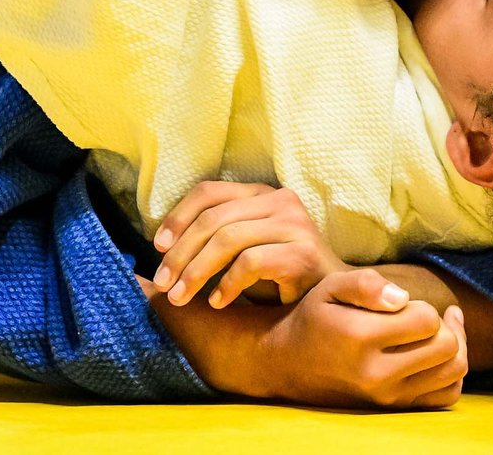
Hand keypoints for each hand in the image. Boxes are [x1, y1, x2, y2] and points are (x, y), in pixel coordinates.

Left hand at [152, 181, 345, 307]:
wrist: (334, 297)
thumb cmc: (281, 274)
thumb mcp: (245, 248)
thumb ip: (215, 239)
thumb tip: (163, 249)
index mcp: (262, 193)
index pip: (209, 191)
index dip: (178, 217)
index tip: (158, 247)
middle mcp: (281, 201)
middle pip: (214, 219)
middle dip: (180, 253)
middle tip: (163, 284)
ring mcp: (295, 225)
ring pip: (228, 239)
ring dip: (196, 272)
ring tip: (181, 297)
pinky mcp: (303, 253)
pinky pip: (251, 262)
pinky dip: (227, 284)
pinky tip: (217, 302)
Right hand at [262, 269, 468, 408]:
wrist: (288, 364)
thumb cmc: (315, 317)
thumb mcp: (330, 287)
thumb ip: (366, 284)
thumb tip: (404, 298)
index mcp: (360, 338)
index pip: (427, 321)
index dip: (424, 306)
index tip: (407, 304)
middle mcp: (376, 374)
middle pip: (446, 347)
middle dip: (445, 325)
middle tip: (429, 315)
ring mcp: (386, 397)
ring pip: (453, 371)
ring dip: (454, 347)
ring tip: (439, 331)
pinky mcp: (394, 409)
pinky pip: (445, 396)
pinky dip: (450, 374)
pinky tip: (437, 356)